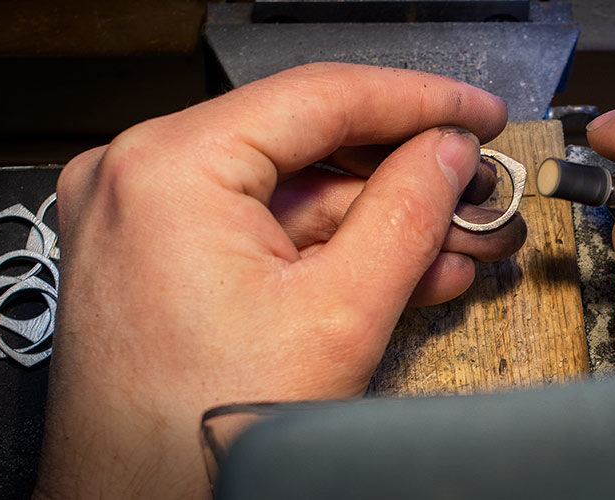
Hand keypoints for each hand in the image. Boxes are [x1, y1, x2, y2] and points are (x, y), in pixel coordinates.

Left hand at [36, 63, 518, 496]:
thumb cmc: (197, 436)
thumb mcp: (338, 315)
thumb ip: (406, 214)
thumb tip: (446, 155)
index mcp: (169, 168)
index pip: (319, 96)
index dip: (417, 100)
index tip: (476, 110)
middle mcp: (138, 178)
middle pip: (304, 144)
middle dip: (402, 176)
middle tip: (473, 185)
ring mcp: (142, 218)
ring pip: (287, 193)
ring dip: (375, 220)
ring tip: (453, 241)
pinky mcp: (155, 257)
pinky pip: (257, 230)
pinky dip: (326, 249)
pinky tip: (398, 266)